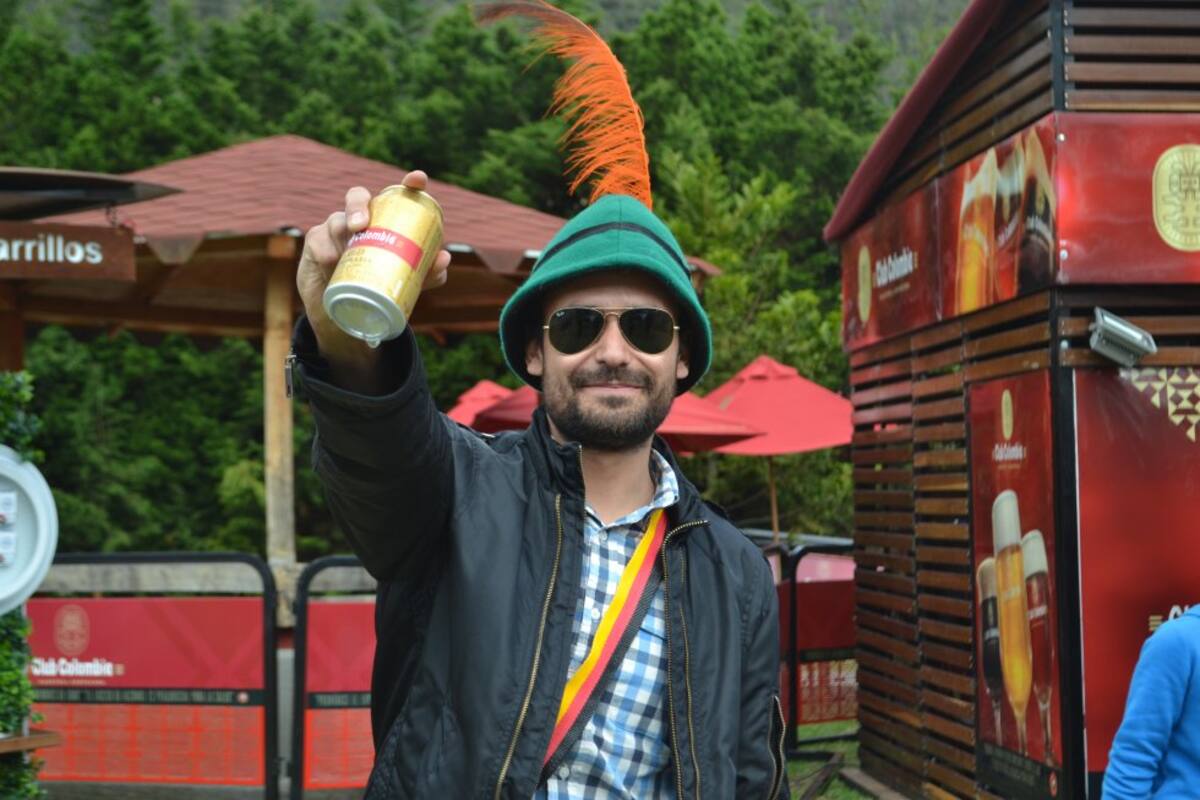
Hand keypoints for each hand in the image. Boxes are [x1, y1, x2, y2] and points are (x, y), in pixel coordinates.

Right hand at [297, 171, 452, 366]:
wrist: (342, 311)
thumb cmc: (379, 286)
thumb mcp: (406, 283)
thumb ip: (427, 272)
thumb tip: (444, 259)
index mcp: (385, 221)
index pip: (397, 195)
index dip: (409, 184)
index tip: (418, 179)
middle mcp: (360, 218)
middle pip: (357, 197)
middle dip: (358, 206)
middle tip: (362, 225)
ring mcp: (335, 228)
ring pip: (337, 222)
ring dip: (342, 235)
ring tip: (346, 253)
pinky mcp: (316, 243)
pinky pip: (320, 245)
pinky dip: (328, 255)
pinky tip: (331, 264)